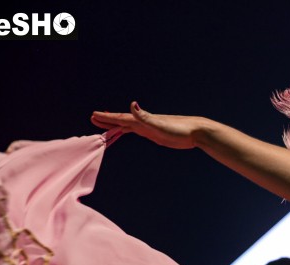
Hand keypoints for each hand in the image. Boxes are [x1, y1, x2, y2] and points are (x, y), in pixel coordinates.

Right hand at [90, 102, 206, 148]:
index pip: (121, 118)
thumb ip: (144, 116)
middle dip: (108, 119)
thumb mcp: (160, 124)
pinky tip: (128, 130)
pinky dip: (130, 130)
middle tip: (93, 117)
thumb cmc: (180, 129)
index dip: (107, 117)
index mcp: (143, 120)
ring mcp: (150, 128)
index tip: (93, 115)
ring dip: (117, 124)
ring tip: (106, 124)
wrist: (196, 132)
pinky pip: (139, 131)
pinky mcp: (156, 135)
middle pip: (122, 120)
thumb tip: (132, 104)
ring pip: (129, 126)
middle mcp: (145, 122)